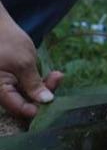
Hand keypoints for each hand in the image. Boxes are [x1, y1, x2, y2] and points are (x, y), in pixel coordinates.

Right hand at [0, 3, 62, 117]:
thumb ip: (34, 84)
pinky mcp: (12, 81)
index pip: (19, 109)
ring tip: (57, 75)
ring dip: (44, 88)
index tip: (51, 99)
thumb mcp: (23, 63)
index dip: (37, 108)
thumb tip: (46, 101)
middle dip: (44, 94)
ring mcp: (6, 86)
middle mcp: (1, 92)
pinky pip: (27, 88)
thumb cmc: (5, 40)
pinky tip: (53, 75)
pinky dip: (40, 83)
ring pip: (29, 96)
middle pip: (26, 103)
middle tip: (57, 78)